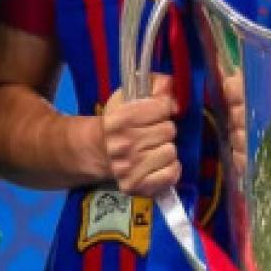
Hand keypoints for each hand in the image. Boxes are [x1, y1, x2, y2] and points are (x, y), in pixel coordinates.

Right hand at [100, 74, 180, 195]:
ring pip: (171, 152)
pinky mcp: (134, 186)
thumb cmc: (119, 122)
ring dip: (166, 149)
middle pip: (169, 130)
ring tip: (153, 148)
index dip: (163, 107)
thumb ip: (155, 84)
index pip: (163, 106)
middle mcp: (122, 145)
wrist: (97, 150)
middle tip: (153, 132)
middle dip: (164, 129)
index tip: (156, 111)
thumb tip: (173, 98)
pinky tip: (159, 164)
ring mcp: (127, 168)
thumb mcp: (130, 95)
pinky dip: (170, 169)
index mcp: (120, 119)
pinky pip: (171, 174)